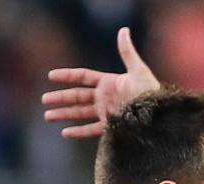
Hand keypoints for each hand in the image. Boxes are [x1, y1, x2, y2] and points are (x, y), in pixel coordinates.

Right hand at [42, 27, 159, 137]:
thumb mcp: (138, 71)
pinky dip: (78, 132)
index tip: (51, 76)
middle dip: (60, 98)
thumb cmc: (150, 93)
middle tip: (44, 99)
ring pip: (80, 113)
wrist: (159, 116)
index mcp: (109, 83)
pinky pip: (91, 130)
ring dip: (64, 114)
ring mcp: (107, 113)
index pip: (83, 77)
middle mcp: (106, 98)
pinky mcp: (112, 127)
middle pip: (77, 96)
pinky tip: (65, 133)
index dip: (67, 76)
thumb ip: (128, 52)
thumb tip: (123, 30)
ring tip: (48, 116)